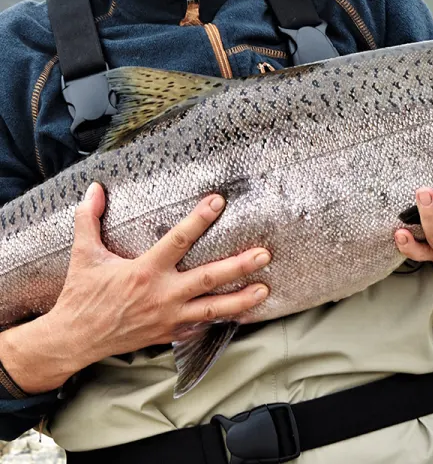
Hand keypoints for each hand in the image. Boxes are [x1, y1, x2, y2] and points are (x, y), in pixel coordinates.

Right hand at [0, 183, 270, 393]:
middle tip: (263, 254)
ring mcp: (168, 318)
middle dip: (238, 266)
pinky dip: (219, 321)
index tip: (219, 201)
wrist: (74, 340)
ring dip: (240, 300)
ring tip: (264, 290)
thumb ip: (89, 218)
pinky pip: (199, 328)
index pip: (179, 240)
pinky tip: (238, 314)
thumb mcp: (83, 254)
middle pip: (208, 278)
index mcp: (145, 271)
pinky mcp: (168, 335)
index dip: (200, 219)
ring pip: (212, 309)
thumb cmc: (81, 294)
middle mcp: (162, 295)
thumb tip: (94, 186)